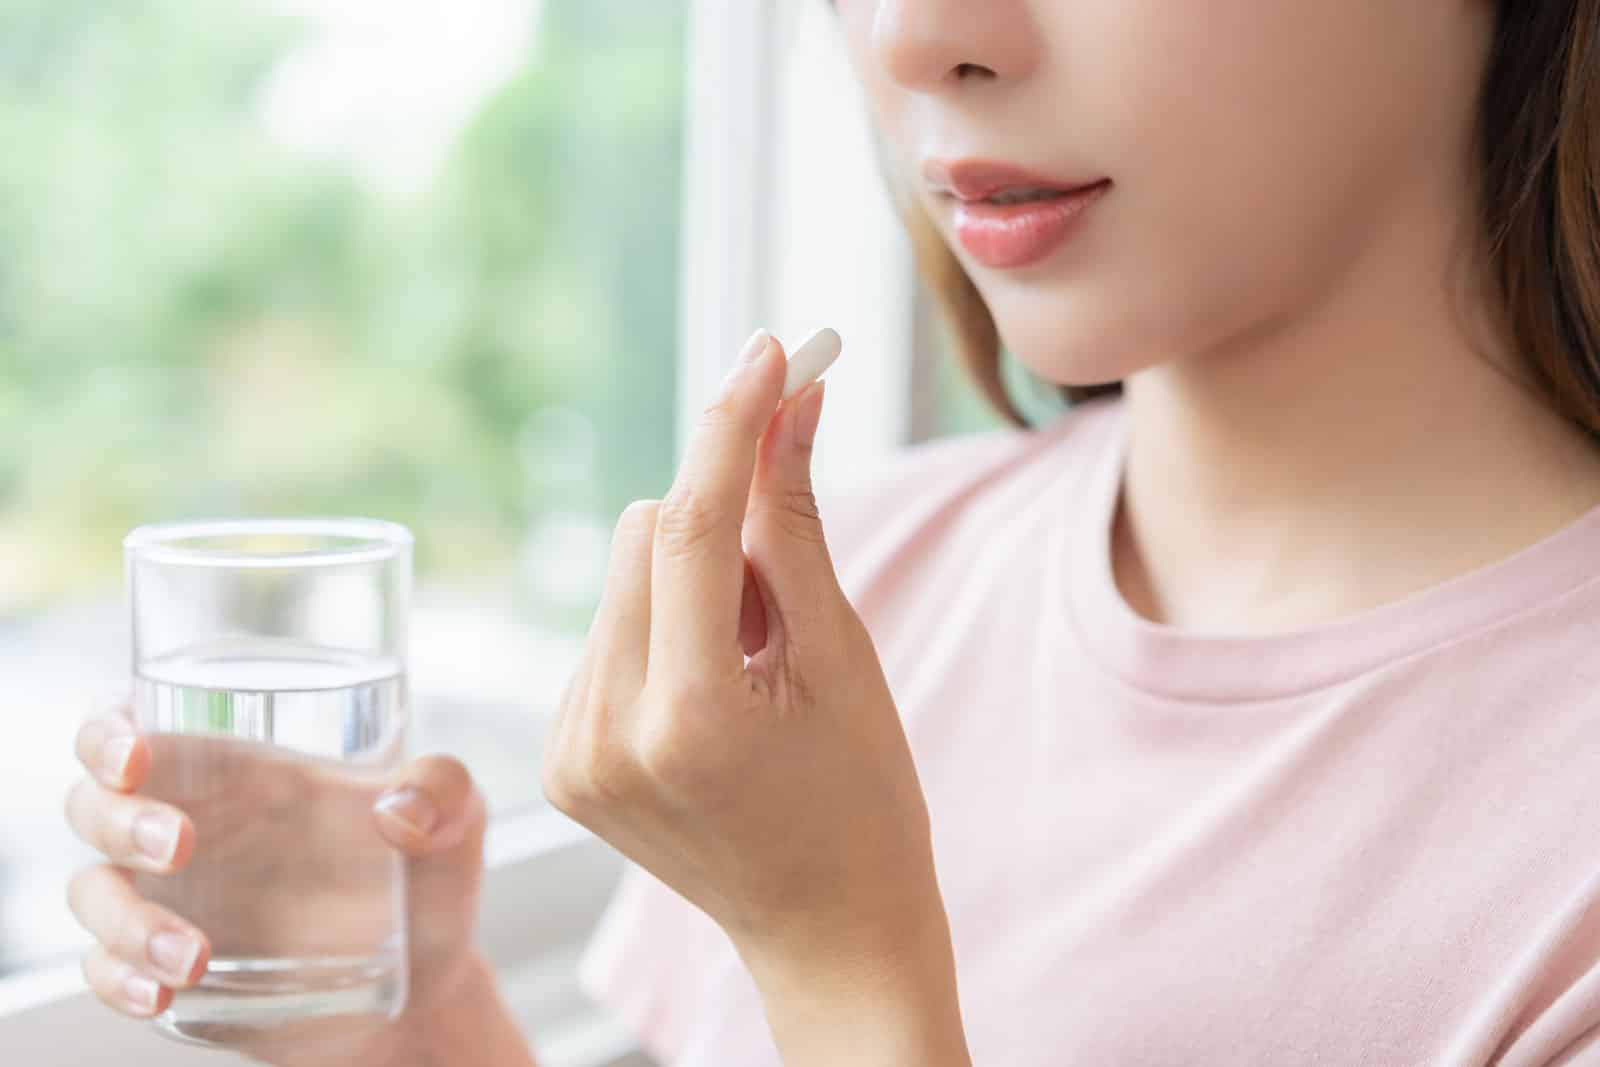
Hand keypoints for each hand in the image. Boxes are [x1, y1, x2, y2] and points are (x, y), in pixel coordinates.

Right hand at [64, 707, 489, 1065]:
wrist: (426, 985)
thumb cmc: (426, 878)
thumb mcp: (455, 817)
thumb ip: (442, 789)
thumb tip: (397, 810)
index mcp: (240, 771)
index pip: (138, 726)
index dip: (111, 731)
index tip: (135, 753)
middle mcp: (192, 825)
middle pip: (96, 802)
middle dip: (119, 819)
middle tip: (181, 845)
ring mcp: (173, 900)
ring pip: (94, 892)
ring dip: (125, 920)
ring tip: (194, 955)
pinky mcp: (169, 967)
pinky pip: (107, 969)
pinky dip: (119, 979)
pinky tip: (161, 991)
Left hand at [540, 331, 957, 1012]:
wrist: (826, 929)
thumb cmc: (861, 801)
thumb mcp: (842, 655)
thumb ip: (795, 525)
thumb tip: (793, 406)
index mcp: (687, 717)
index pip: (689, 524)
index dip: (732, 423)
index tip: (771, 351)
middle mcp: (606, 734)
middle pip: (644, 531)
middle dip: (718, 519)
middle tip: (785, 580)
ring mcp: (572, 752)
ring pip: (622, 575)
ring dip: (690, 577)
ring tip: (753, 658)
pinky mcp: (562, 758)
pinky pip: (607, 629)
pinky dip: (663, 625)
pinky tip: (714, 685)